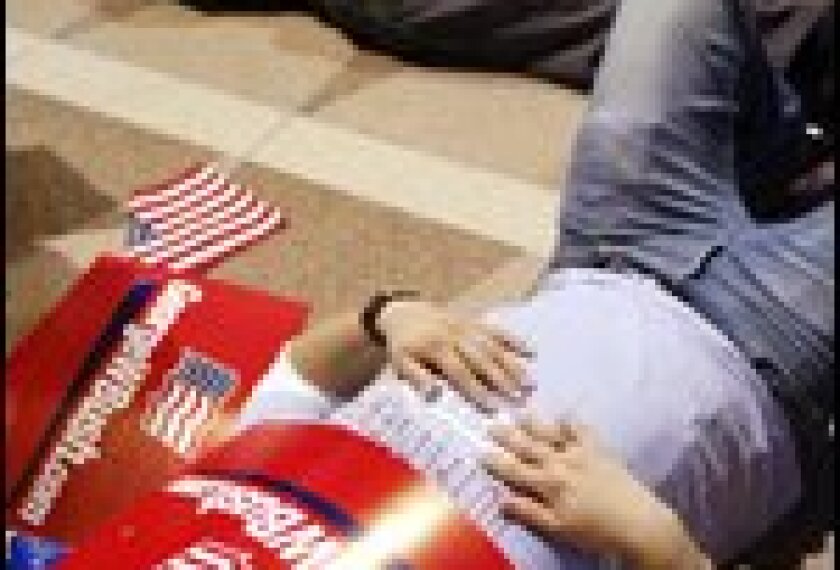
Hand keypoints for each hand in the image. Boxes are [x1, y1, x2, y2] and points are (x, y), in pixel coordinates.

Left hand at [377, 300, 532, 409]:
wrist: (403, 312)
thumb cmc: (404, 345)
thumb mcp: (400, 362)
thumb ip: (416, 377)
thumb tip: (433, 394)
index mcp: (436, 348)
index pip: (460, 373)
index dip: (477, 390)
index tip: (493, 408)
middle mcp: (455, 335)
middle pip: (483, 359)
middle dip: (502, 379)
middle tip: (520, 398)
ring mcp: (467, 326)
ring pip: (494, 346)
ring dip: (513, 364)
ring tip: (529, 383)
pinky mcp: (474, 320)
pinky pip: (497, 329)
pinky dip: (514, 339)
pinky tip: (530, 352)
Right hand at [484, 419, 708, 568]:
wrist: (639, 523)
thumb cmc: (595, 531)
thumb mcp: (558, 528)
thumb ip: (529, 512)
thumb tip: (500, 500)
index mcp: (548, 484)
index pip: (515, 470)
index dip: (496, 461)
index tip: (480, 451)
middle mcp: (561, 463)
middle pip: (529, 447)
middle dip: (508, 436)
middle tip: (491, 424)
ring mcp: (581, 453)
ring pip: (551, 434)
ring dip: (534, 423)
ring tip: (520, 413)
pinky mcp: (600, 450)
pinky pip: (582, 431)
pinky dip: (572, 422)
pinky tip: (565, 415)